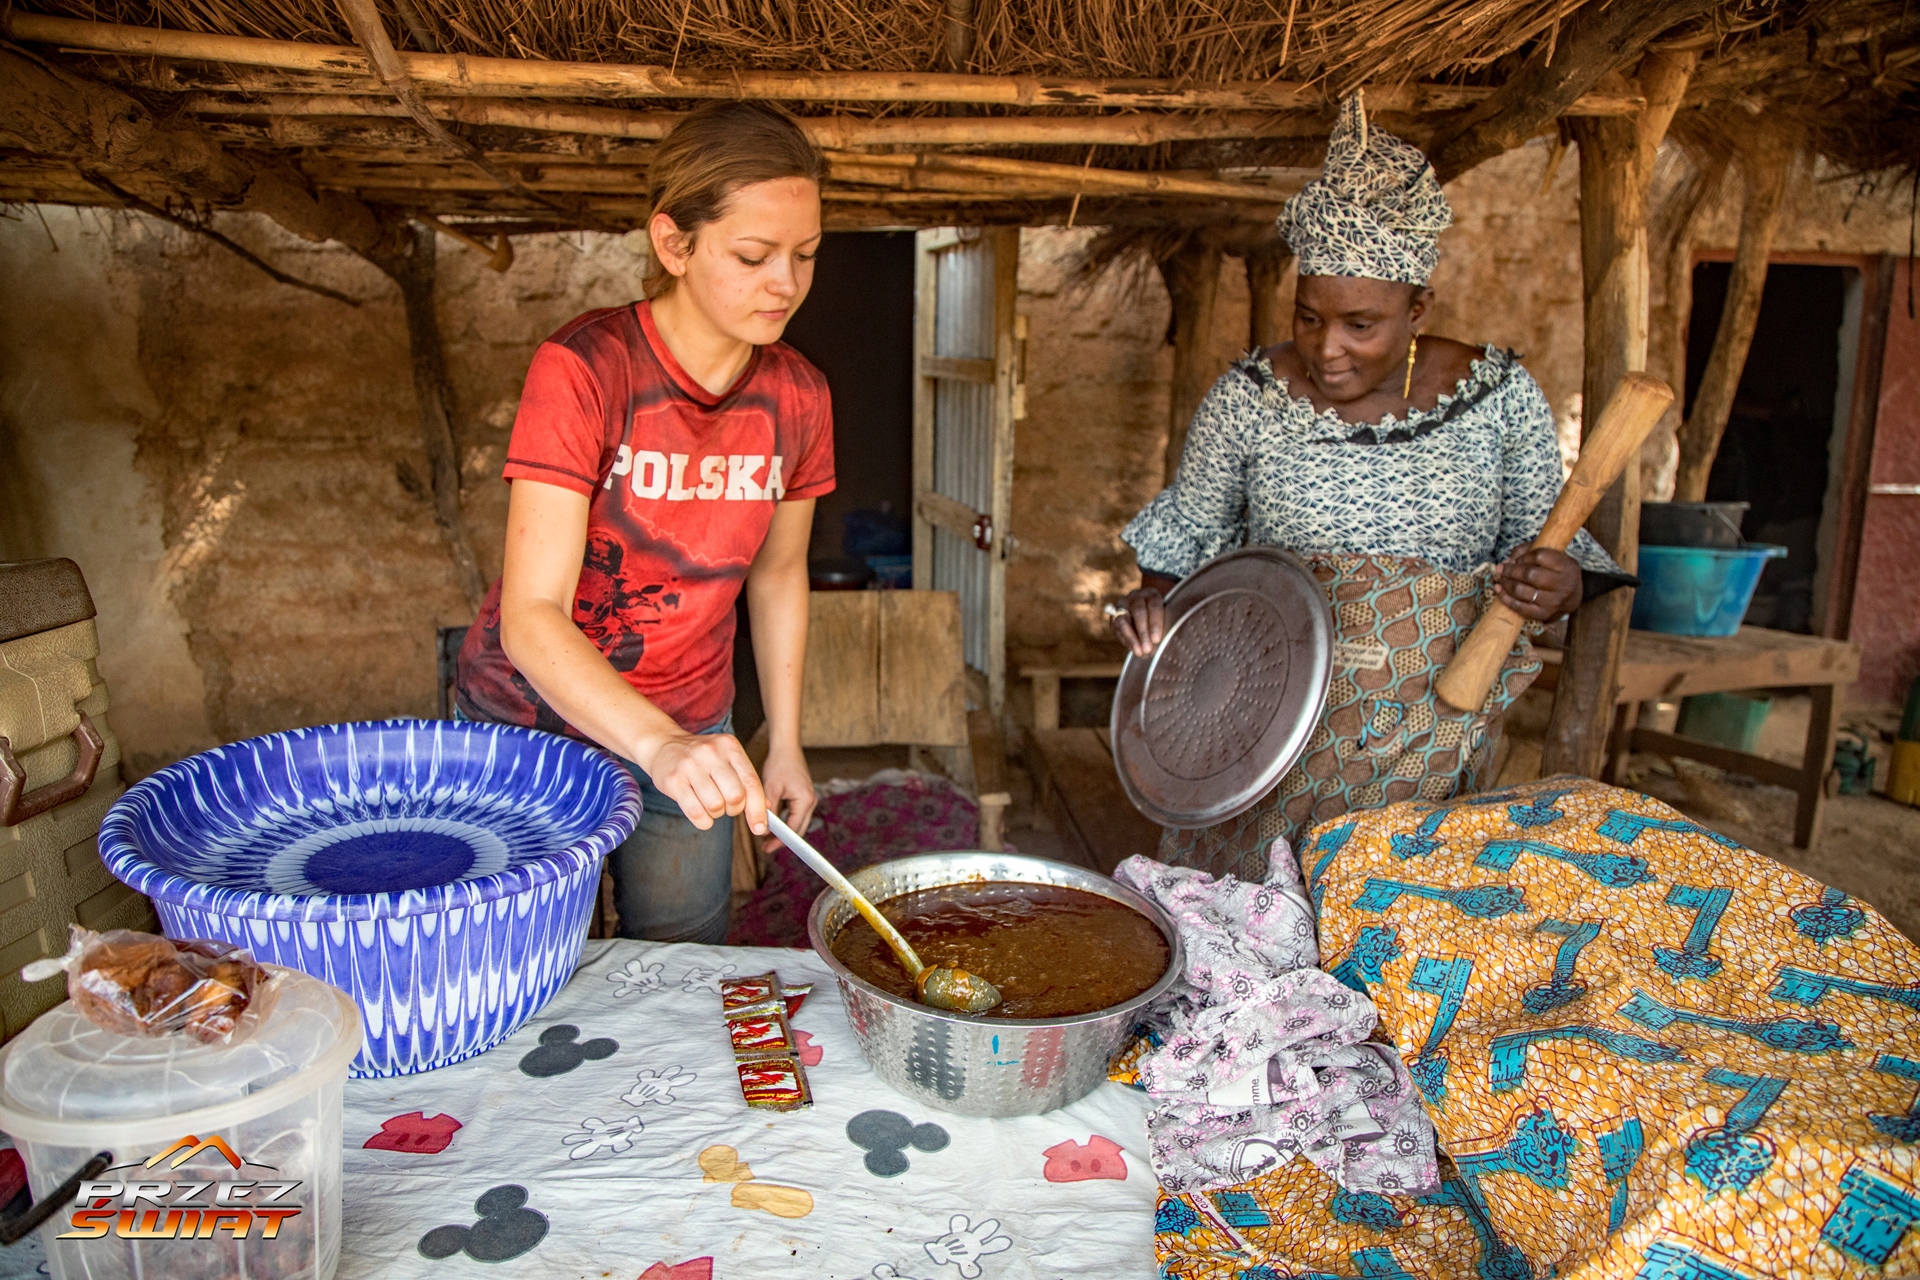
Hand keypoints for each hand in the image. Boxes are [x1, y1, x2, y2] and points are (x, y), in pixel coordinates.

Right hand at [636, 731, 767, 833]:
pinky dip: (703, 821)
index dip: (758, 809)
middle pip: (735, 797)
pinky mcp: (674, 780)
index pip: (751, 782)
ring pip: (716, 806)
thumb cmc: (701, 758)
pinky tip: (700, 813)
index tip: (759, 827)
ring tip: (709, 803)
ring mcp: (691, 765)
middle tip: (726, 805)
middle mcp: (711, 753)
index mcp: (730, 746)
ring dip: (716, 814)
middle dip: (734, 810)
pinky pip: (696, 812)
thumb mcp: (727, 759)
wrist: (663, 744)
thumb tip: (766, 807)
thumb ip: (746, 780)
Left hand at [757, 742, 816, 854]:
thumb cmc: (779, 764)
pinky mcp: (805, 796)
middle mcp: (811, 801)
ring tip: (766, 837)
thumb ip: (769, 809)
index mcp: (805, 801)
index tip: (766, 849)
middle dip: (782, 840)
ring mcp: (810, 799)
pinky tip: (773, 824)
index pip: (793, 829)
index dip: (779, 842)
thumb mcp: (770, 788)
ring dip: (784, 831)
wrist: (786, 747)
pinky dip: (786, 821)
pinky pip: (796, 814)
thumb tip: (764, 828)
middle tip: (765, 847)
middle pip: (799, 830)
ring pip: (798, 823)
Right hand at [1109, 588, 1166, 656]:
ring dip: (1132, 638)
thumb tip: (1157, 644)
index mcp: (1152, 594)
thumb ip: (1164, 627)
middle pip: (1139, 611)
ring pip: (1124, 620)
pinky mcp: (1114, 615)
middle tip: (1148, 649)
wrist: (1146, 611)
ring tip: (1139, 652)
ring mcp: (1123, 604)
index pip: (1154, 606)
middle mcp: (1136, 596)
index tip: (1156, 640)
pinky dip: (1126, 640)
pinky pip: (1117, 628)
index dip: (1155, 623)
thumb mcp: (1166, 617)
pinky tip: (1134, 649)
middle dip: (1143, 632)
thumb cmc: (1160, 618)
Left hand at [1494, 545, 1581, 620]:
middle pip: (1529, 574)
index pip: (1539, 556)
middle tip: (1502, 568)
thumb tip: (1507, 561)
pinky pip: (1519, 607)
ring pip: (1521, 591)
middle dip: (1510, 570)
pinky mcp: (1544, 615)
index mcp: (1567, 566)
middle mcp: (1563, 585)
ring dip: (1506, 583)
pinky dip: (1505, 597)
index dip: (1523, 556)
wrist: (1572, 598)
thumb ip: (1528, 551)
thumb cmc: (1557, 573)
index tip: (1517, 559)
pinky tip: (1499, 589)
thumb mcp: (1551, 556)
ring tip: (1501, 577)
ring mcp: (1553, 602)